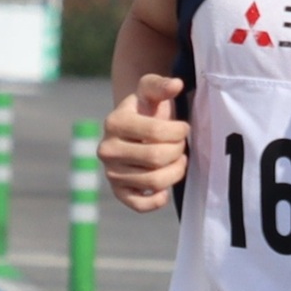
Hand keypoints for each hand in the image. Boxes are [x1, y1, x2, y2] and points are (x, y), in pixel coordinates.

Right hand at [99, 73, 187, 209]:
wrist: (133, 129)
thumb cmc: (146, 109)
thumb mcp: (150, 92)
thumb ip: (161, 85)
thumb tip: (176, 84)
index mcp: (114, 122)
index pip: (156, 132)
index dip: (178, 130)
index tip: (183, 127)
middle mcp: (107, 149)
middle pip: (157, 158)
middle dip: (178, 150)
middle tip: (181, 145)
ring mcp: (111, 172)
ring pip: (154, 181)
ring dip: (175, 172)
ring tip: (178, 161)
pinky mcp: (118, 191)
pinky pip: (139, 205)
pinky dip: (157, 200)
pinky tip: (165, 188)